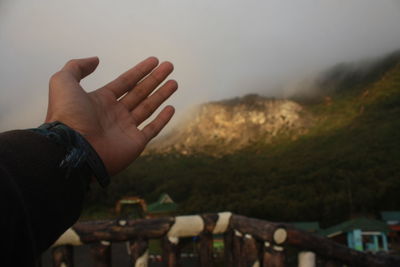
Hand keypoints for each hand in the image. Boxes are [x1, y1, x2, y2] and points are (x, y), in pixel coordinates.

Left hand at [45, 56, 176, 174]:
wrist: (73, 148)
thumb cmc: (67, 116)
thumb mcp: (63, 82)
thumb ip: (76, 67)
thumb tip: (96, 60)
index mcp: (100, 100)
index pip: (125, 82)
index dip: (140, 70)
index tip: (154, 60)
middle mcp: (115, 114)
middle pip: (140, 92)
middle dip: (155, 79)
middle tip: (169, 66)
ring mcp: (125, 129)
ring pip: (148, 108)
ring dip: (162, 94)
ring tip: (174, 82)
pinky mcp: (135, 143)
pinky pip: (152, 129)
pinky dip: (162, 119)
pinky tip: (171, 108)